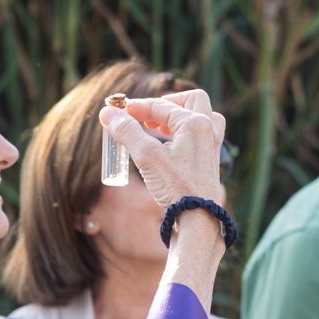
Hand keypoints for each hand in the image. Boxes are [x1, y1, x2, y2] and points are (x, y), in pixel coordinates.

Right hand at [100, 90, 226, 208]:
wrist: (198, 217)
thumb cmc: (176, 186)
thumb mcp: (146, 156)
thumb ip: (127, 131)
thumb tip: (108, 113)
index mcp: (195, 123)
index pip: (161, 106)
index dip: (137, 107)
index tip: (119, 112)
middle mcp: (207, 130)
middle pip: (191, 101)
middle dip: (167, 103)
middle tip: (147, 115)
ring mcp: (211, 146)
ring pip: (201, 117)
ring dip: (181, 116)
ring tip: (160, 128)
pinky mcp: (209, 161)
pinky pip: (202, 135)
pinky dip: (186, 133)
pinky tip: (171, 145)